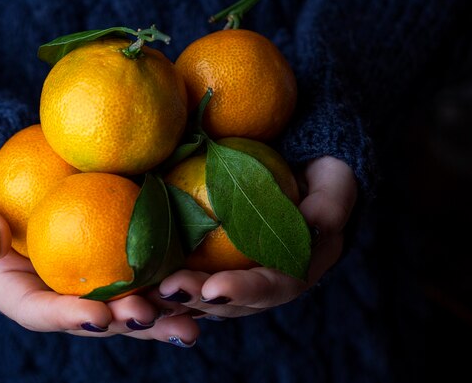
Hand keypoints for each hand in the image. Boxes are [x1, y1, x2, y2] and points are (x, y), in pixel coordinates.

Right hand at [0, 190, 198, 345]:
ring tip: (190, 323)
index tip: (95, 316)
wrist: (20, 185)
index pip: (43, 312)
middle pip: (96, 319)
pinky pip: (149, 274)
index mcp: (24, 294)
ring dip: (160, 315)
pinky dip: (174, 283)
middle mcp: (64, 297)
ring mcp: (96, 282)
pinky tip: (203, 288)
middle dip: (124, 323)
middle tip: (148, 317)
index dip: (69, 318)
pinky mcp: (122, 261)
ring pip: (129, 304)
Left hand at [153, 156, 357, 318]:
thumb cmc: (320, 175)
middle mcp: (264, 281)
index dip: (245, 291)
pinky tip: (135, 273)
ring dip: (172, 298)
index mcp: (297, 270)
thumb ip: (330, 205)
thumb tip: (314, 224)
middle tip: (167, 291)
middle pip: (231, 302)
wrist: (298, 168)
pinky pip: (186, 271)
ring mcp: (235, 273)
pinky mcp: (211, 259)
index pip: (273, 288)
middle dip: (198, 300)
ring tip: (142, 293)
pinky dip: (161, 276)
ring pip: (202, 295)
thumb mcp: (336, 183)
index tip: (214, 289)